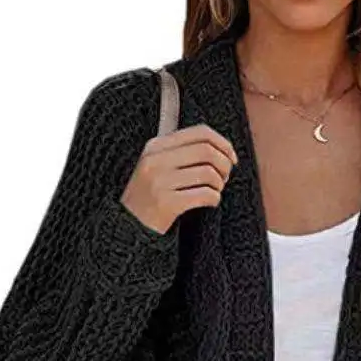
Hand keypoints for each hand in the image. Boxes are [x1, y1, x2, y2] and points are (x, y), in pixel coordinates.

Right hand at [120, 123, 238, 234]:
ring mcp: (160, 182)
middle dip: (224, 165)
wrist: (128, 227)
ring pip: (208, 173)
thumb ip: (181, 152)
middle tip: (224, 178)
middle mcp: (156, 161)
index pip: (200, 132)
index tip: (231, 157)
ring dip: (219, 184)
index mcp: (155, 146)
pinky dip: (214, 199)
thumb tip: (221, 148)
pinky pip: (204, 195)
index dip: (223, 143)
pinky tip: (210, 202)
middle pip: (207, 151)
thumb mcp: (157, 166)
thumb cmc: (150, 197)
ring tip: (215, 191)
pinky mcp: (167, 204)